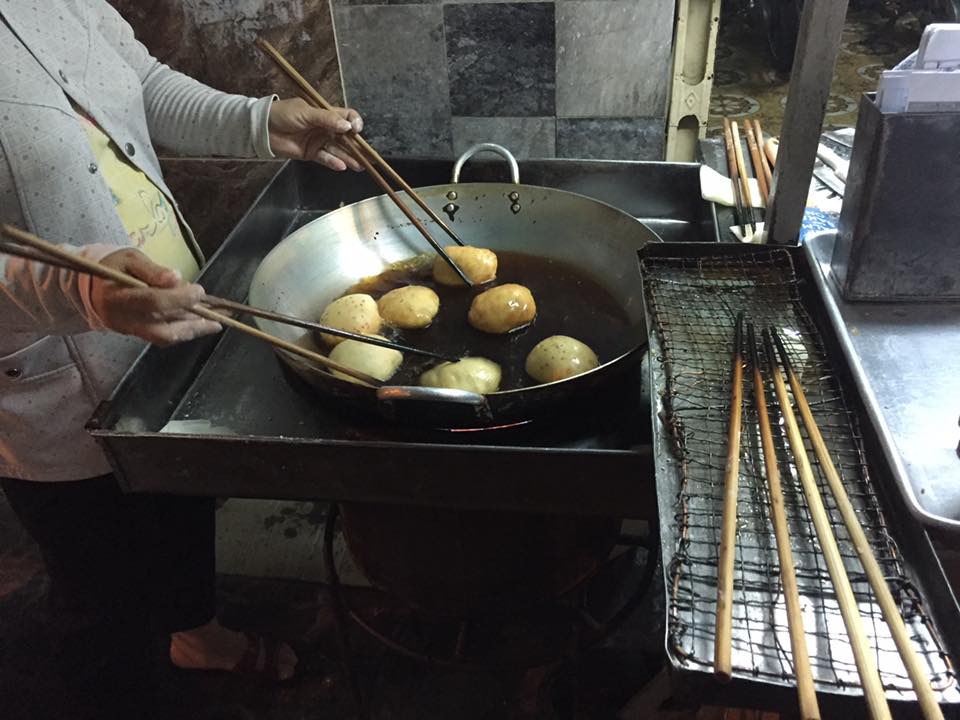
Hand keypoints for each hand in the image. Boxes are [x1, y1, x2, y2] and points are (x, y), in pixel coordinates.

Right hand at [91, 249, 220, 345]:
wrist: (90, 286)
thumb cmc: (113, 266)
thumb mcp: (130, 259)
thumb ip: (153, 270)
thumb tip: (177, 279)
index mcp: (118, 297)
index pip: (154, 302)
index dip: (180, 299)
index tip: (200, 291)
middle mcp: (123, 319)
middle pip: (163, 329)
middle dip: (194, 323)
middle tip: (219, 315)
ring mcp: (129, 330)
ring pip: (166, 337)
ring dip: (194, 330)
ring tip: (217, 322)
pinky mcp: (136, 334)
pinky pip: (163, 337)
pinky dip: (184, 330)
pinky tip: (202, 323)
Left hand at [268, 97, 363, 170]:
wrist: (262, 128)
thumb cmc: (283, 114)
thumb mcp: (306, 113)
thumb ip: (327, 119)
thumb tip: (347, 126)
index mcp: (325, 113)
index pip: (347, 117)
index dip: (354, 123)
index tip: (356, 130)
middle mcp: (325, 127)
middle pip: (346, 137)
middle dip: (358, 146)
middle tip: (369, 156)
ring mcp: (319, 141)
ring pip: (338, 150)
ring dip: (349, 158)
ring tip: (361, 165)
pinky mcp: (311, 153)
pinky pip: (326, 158)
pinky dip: (334, 163)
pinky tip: (342, 166)